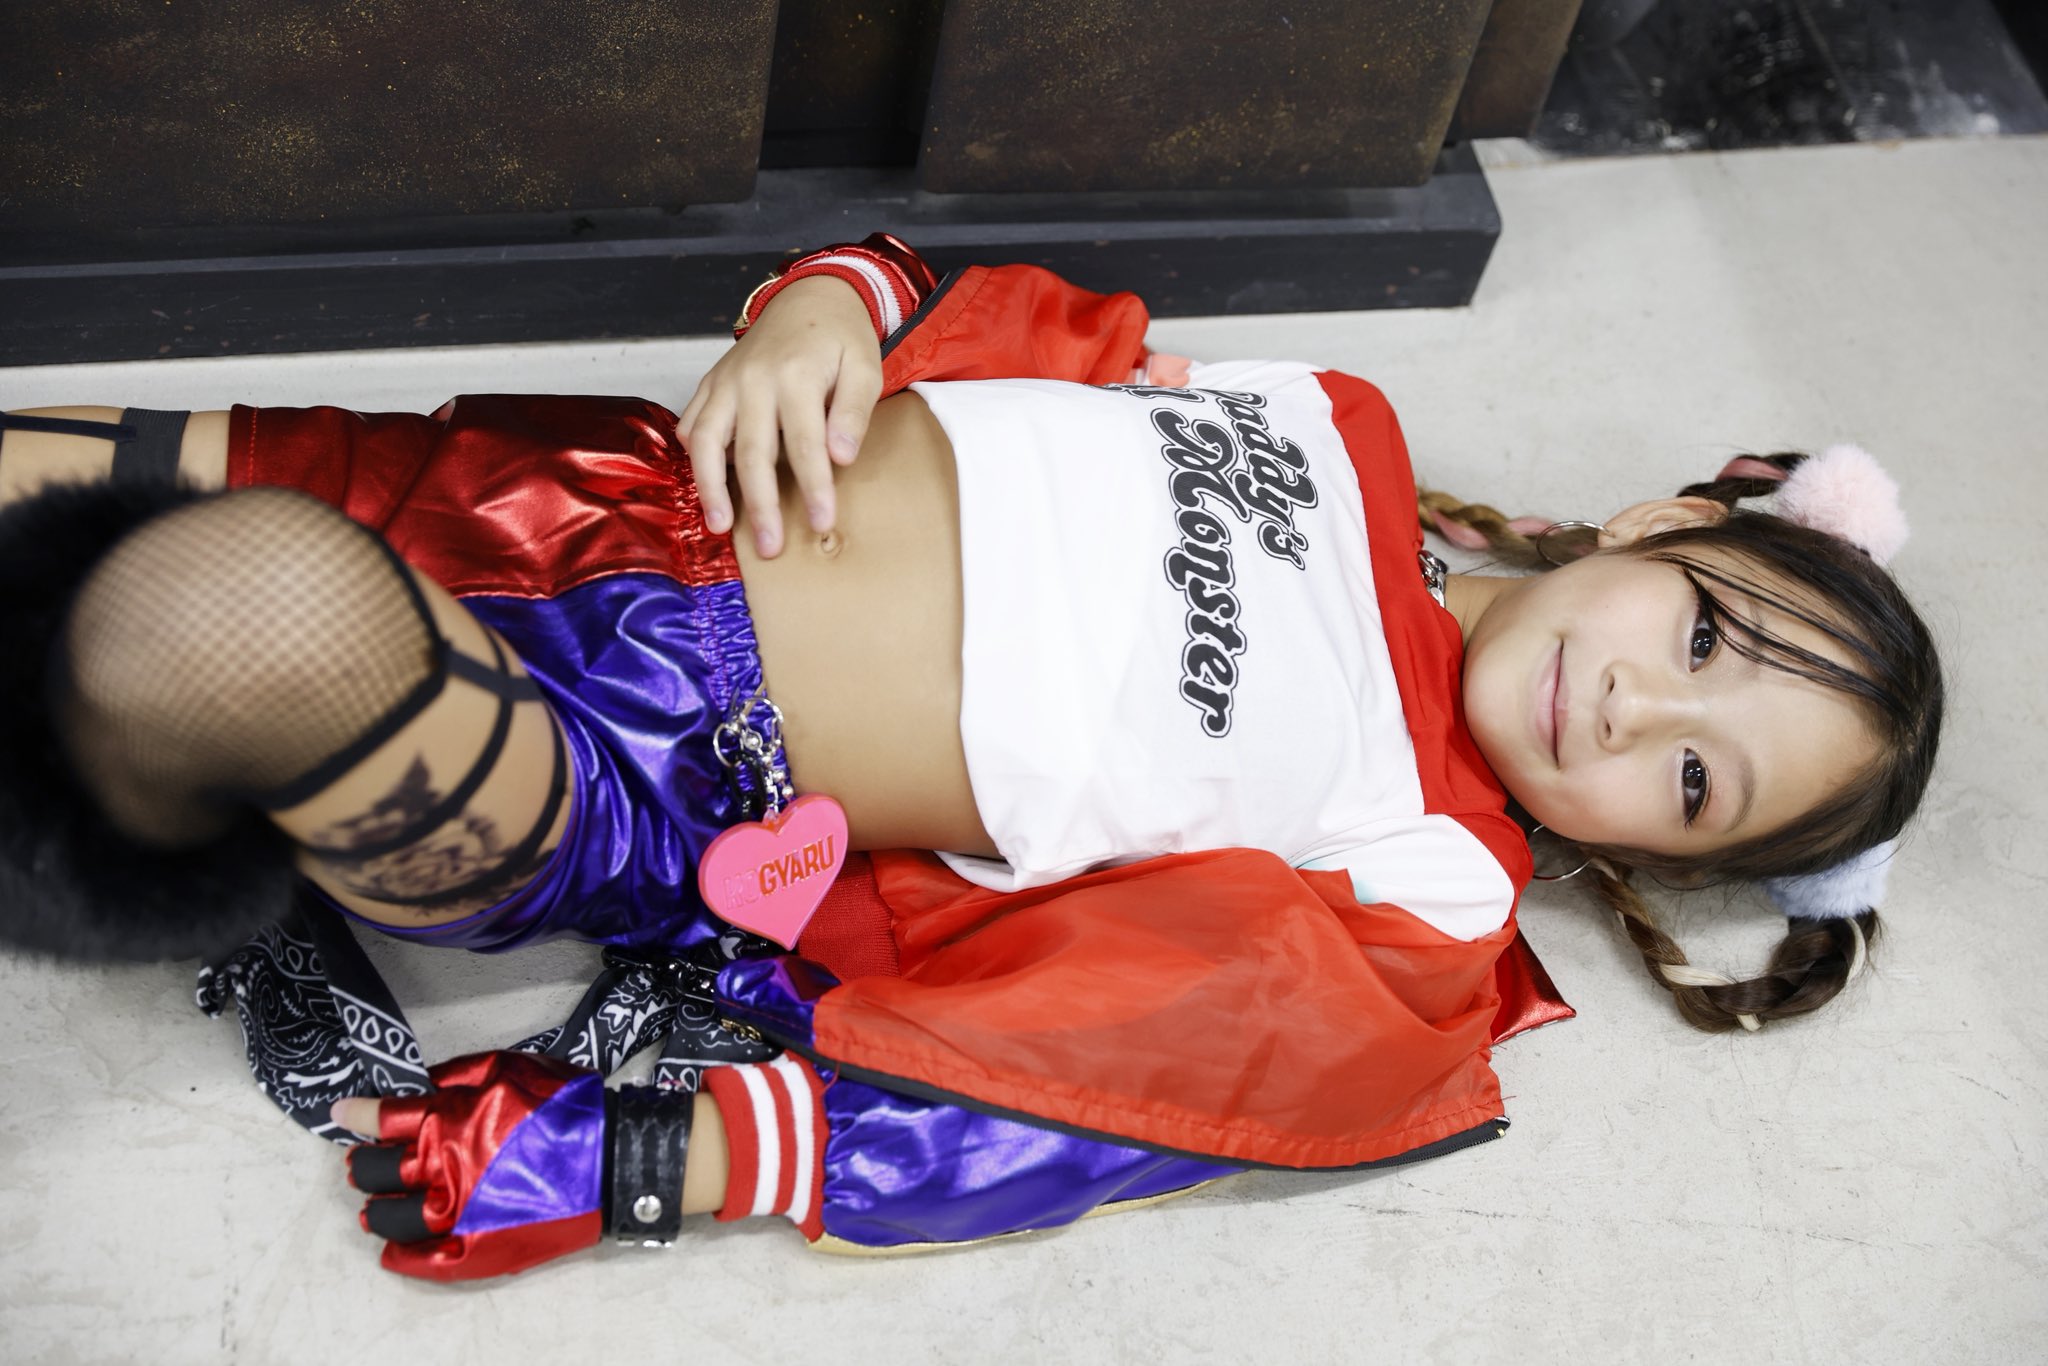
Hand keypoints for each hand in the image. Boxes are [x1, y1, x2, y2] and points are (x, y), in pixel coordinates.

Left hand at [335, 1051, 606, 1280]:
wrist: (613, 1160)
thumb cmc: (566, 1109)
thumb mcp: (510, 1066)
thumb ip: (457, 1074)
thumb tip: (417, 1085)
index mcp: (447, 1120)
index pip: (380, 1118)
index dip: (355, 1114)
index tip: (342, 1113)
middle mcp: (441, 1169)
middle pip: (372, 1169)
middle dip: (361, 1161)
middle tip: (363, 1160)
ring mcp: (454, 1215)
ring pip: (387, 1217)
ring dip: (375, 1207)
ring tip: (375, 1204)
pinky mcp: (471, 1251)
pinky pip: (417, 1260)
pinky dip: (399, 1254)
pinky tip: (395, 1246)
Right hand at [679, 276, 883, 558]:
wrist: (810, 297)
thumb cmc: (841, 339)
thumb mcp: (865, 367)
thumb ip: (854, 412)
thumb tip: (840, 457)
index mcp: (796, 375)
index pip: (804, 443)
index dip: (813, 487)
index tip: (821, 522)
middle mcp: (753, 379)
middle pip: (752, 452)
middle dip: (761, 504)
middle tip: (771, 546)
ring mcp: (726, 381)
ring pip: (706, 440)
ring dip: (710, 487)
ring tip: (720, 526)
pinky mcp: (711, 383)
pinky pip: (692, 423)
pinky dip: (692, 456)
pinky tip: (703, 485)